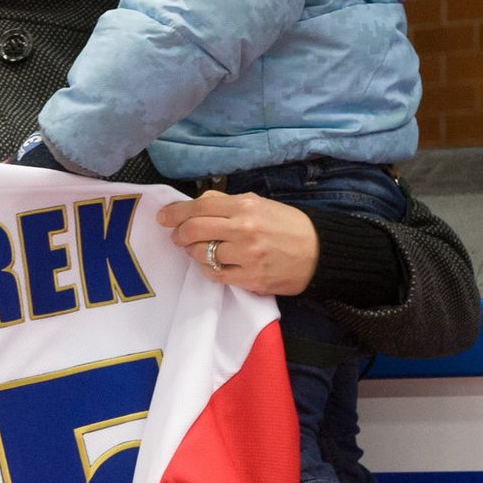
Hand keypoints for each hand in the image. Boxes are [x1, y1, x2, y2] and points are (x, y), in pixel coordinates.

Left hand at [158, 190, 319, 296]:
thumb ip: (227, 203)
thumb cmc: (288, 226)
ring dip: (193, 252)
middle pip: (194, 231)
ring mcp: (246, 256)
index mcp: (246, 206)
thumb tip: (197, 204)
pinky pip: (215, 274)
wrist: (319, 253)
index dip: (175, 213)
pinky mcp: (250, 279)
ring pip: (201, 254)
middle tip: (176, 236)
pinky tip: (213, 263)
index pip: (199, 207)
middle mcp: (244, 230)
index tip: (163, 218)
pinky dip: (208, 269)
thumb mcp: (260, 204)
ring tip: (198, 250)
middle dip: (178, 234)